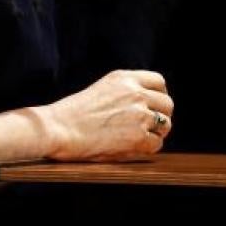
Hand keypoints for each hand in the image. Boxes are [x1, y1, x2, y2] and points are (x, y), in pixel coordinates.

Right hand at [40, 70, 174, 160]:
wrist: (58, 128)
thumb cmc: (73, 113)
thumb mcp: (102, 88)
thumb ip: (125, 91)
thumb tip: (147, 102)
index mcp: (125, 78)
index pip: (159, 82)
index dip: (159, 96)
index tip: (154, 106)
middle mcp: (136, 93)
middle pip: (167, 103)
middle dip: (161, 115)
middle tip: (149, 126)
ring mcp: (139, 115)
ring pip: (165, 124)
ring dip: (157, 132)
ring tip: (141, 138)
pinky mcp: (137, 137)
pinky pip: (157, 143)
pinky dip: (148, 148)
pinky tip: (134, 148)